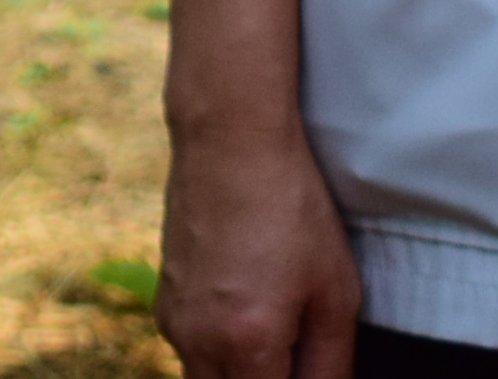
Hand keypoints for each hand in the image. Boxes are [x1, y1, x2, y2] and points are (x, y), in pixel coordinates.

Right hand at [157, 118, 362, 378]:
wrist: (229, 141)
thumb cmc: (291, 209)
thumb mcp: (335, 292)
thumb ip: (332, 365)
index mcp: (249, 345)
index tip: (306, 365)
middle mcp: (199, 342)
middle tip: (293, 357)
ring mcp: (174, 322)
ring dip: (241, 374)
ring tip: (276, 329)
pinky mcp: (162, 300)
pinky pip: (192, 351)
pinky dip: (220, 350)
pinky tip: (248, 308)